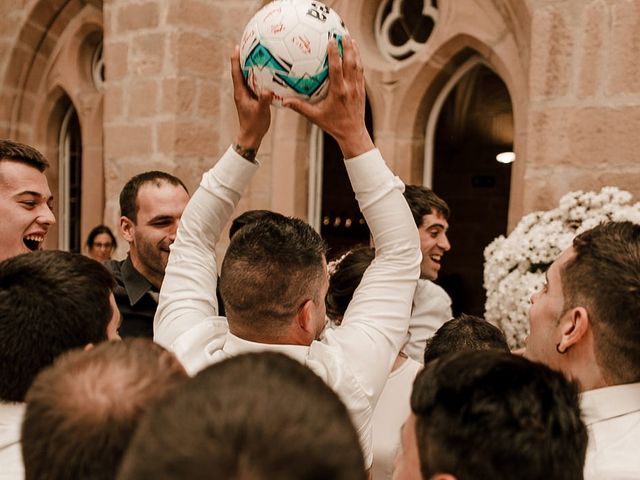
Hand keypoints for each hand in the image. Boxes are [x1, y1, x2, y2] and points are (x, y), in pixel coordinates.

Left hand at [230, 45, 271, 148]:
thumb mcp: (261, 112)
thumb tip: (267, 91)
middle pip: (239, 71)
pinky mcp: (251, 98)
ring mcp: (246, 95)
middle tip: (247, 44)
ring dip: (249, 65)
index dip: (236, 59)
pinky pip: (253, 83)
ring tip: (255, 54)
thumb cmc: (255, 125)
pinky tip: (265, 72)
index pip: (236, 73)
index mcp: (240, 93)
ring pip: (246, 76)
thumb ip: (264, 101)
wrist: (251, 136)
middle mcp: (241, 91)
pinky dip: (257, 75)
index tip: (237, 47)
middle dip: (242, 58)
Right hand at [283, 36, 373, 157]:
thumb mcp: (315, 117)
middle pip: (351, 62)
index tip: (332, 41)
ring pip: (358, 66)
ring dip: (355, 51)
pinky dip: (358, 61)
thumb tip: (284, 101)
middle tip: (343, 34)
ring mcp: (357, 88)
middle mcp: (350, 88)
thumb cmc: (332, 125)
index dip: (335, 53)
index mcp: (338, 92)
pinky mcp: (362, 90)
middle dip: (348, 47)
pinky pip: (360, 72)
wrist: (353, 133)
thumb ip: (300, 107)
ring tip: (350, 39)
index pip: (337, 68)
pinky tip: (355, 54)